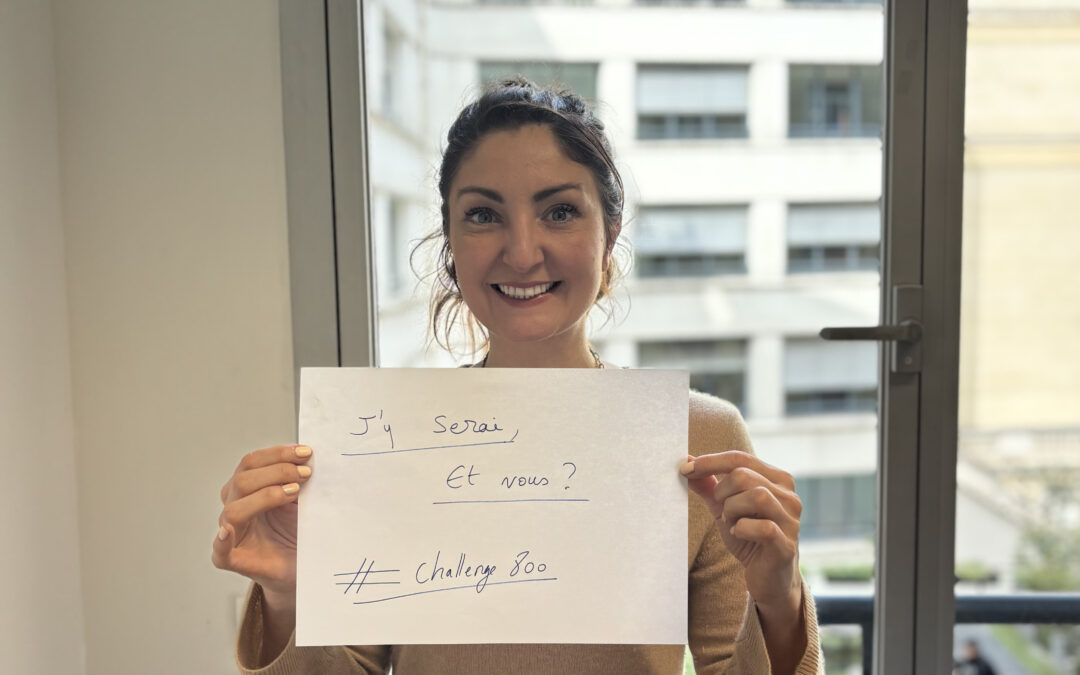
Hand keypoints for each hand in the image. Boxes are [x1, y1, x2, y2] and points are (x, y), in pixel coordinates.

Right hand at [211, 444, 313, 604]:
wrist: (297, 567)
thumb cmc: (295, 532)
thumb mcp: (300, 501)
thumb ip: (299, 481)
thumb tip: (310, 460)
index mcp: (247, 488)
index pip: (252, 462)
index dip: (278, 454)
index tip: (305, 453)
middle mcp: (236, 506)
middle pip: (243, 480)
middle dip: (277, 471)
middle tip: (306, 473)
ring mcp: (232, 532)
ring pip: (234, 509)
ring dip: (265, 496)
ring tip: (293, 493)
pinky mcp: (232, 559)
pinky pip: (219, 551)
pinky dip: (221, 541)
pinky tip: (228, 532)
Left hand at [680, 451, 802, 615]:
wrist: (768, 578)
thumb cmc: (748, 536)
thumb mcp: (725, 507)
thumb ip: (708, 485)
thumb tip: (685, 462)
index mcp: (777, 480)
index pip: (740, 459)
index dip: (710, 462)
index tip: (685, 469)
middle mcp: (789, 496)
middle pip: (744, 475)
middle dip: (722, 492)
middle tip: (722, 510)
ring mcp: (791, 520)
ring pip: (756, 496)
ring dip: (732, 509)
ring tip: (731, 522)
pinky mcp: (786, 545)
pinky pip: (762, 527)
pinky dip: (742, 529)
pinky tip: (738, 534)